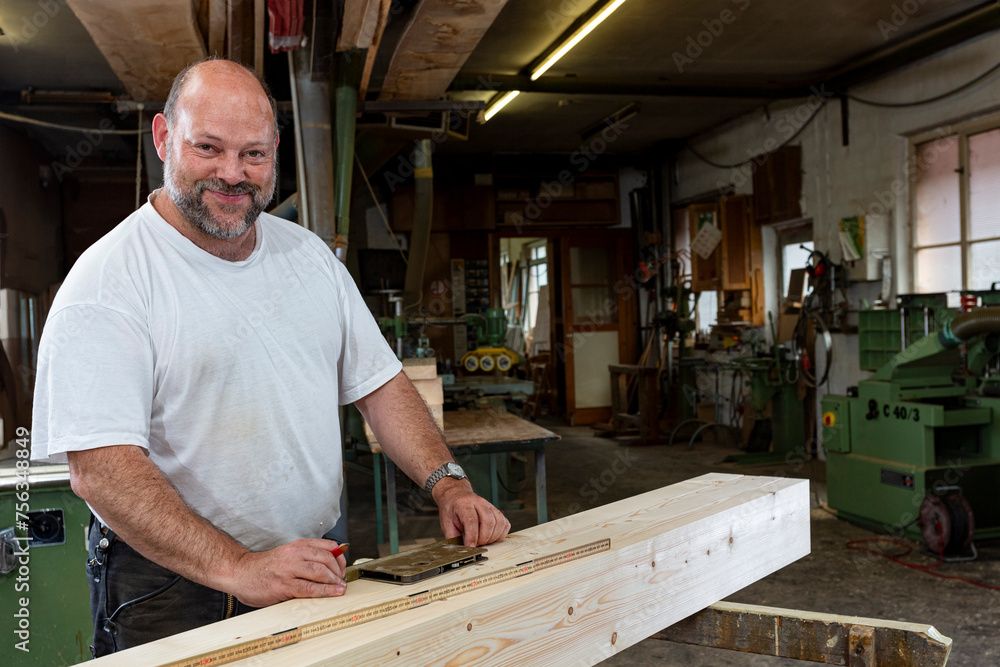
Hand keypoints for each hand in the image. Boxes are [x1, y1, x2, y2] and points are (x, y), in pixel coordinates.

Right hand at [227, 539, 347, 607]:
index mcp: (297, 546)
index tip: (343, 568)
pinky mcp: (283, 585)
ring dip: (334, 581)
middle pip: (326, 559)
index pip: (328, 546)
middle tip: (342, 581)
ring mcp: (289, 569)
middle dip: (339, 571)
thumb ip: (305, 557)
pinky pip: (309, 588)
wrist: (240, 572)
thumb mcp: (287, 555)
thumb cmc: (265, 567)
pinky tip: (333, 593)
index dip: (340, 558)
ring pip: (320, 572)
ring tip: (340, 588)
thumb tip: (329, 567)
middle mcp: (295, 554)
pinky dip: (325, 591)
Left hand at [433, 479, 510, 546]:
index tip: (470, 547)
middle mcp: (479, 503)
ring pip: (499, 522)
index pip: (472, 520)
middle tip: (476, 544)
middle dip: (484, 538)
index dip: (472, 536)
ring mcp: (489, 506)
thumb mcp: (446, 523)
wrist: (457, 495)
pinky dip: (500, 534)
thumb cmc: (452, 509)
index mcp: (464, 504)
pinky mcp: (496, 510)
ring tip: (483, 541)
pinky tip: (491, 537)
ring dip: (493, 537)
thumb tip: (459, 551)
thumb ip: (452, 537)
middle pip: (488, 521)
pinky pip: (505, 523)